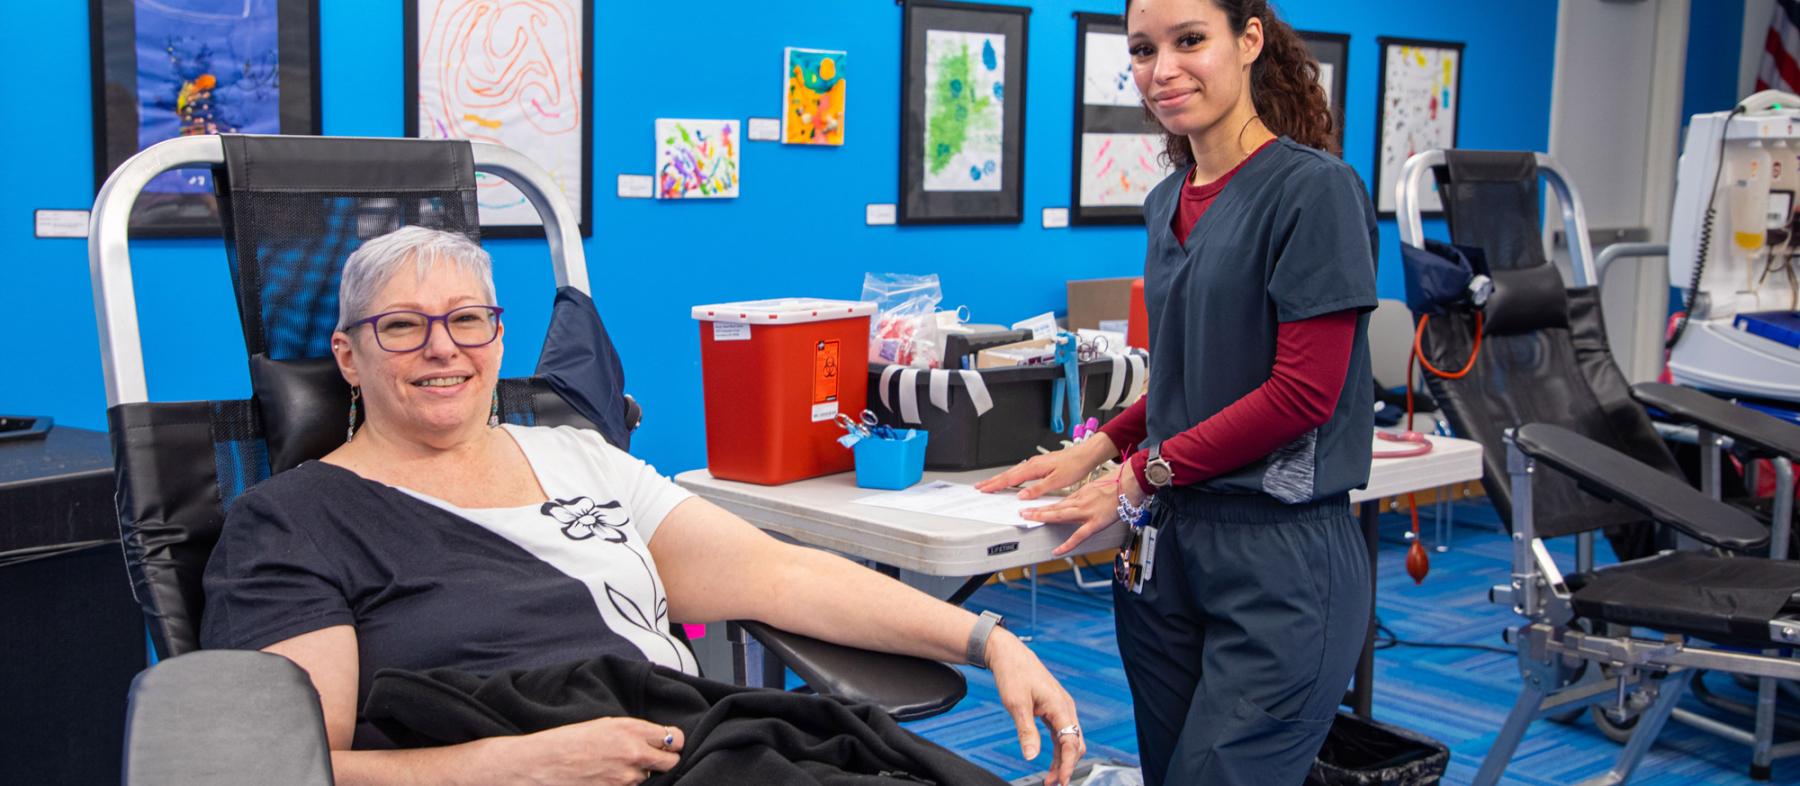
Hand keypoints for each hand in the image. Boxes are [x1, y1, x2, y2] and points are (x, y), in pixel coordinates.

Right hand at [494, 717, 684, 785]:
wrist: (542, 764)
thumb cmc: (568, 741)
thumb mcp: (604, 725)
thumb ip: (633, 731)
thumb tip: (654, 738)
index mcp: (632, 729)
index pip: (675, 738)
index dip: (672, 741)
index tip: (668, 743)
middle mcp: (635, 752)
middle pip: (672, 761)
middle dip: (665, 759)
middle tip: (652, 757)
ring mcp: (627, 777)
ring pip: (650, 777)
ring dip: (640, 772)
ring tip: (616, 765)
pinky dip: (626, 783)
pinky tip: (608, 776)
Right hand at [975, 434, 1114, 500]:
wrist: (1085, 455)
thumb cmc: (1074, 466)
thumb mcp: (1056, 481)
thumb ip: (1037, 489)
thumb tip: (1021, 496)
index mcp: (1034, 468)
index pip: (1010, 478)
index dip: (995, 485)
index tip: (984, 489)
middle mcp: (1032, 464)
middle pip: (1008, 474)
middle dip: (992, 481)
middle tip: (979, 487)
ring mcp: (1036, 463)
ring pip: (1013, 472)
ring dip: (1001, 479)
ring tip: (990, 484)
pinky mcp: (1040, 465)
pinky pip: (1021, 472)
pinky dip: (1012, 476)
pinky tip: (1012, 480)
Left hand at [986, 630, 1084, 785]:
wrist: (1009, 655)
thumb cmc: (1013, 674)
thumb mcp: (1016, 705)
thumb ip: (1026, 731)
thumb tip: (1030, 756)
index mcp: (1060, 705)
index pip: (1072, 742)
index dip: (1067, 764)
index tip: (1060, 780)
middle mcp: (1065, 707)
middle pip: (1076, 743)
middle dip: (1067, 765)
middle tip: (1054, 783)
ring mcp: (1061, 707)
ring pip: (1069, 739)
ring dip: (1062, 760)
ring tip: (1050, 778)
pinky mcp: (1054, 708)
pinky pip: (1061, 733)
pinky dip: (1058, 749)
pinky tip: (1050, 760)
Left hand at [1016, 463, 1142, 556]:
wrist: (1130, 483)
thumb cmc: (1118, 483)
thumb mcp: (1097, 486)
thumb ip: (1085, 495)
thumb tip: (1076, 500)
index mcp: (1081, 494)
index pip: (1058, 501)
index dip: (1044, 505)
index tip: (1032, 507)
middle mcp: (1080, 502)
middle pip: (1055, 507)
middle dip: (1037, 510)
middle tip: (1023, 513)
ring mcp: (1086, 512)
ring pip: (1060, 516)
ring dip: (1044, 517)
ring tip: (1030, 520)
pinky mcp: (1095, 523)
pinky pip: (1078, 536)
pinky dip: (1067, 545)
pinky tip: (1058, 551)